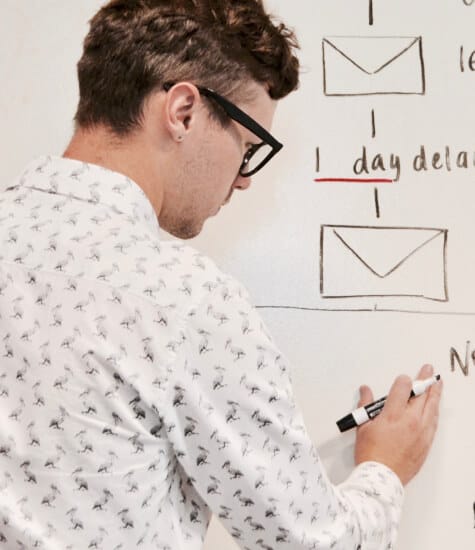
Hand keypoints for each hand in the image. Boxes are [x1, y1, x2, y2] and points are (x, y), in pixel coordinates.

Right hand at [354, 364, 442, 485]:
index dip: (403, 380)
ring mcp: (421, 432)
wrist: (382, 478)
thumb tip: (365, 391)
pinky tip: (435, 408)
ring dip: (435, 394)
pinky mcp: (426, 443)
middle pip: (422, 395)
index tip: (404, 378)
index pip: (403, 388)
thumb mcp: (363, 427)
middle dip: (425, 380)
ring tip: (437, 385)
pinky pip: (434, 422)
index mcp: (393, 415)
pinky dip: (435, 412)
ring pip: (432, 408)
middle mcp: (410, 421)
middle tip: (428, 371)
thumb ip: (365, 406)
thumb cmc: (371, 454)